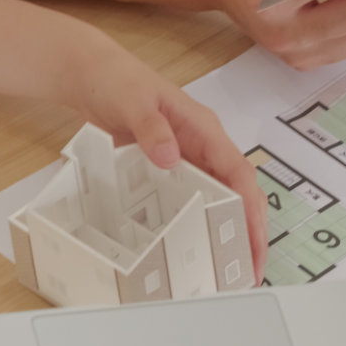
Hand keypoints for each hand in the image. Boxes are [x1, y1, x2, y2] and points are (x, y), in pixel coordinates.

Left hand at [60, 40, 271, 281]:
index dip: (251, 208)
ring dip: (227, 229)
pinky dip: (199, 221)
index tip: (254, 239)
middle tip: (249, 270)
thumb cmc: (116, 81)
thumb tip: (171, 158)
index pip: (238, 172)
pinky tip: (194, 244)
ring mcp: (186, 156)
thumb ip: (152, 129)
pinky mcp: (168, 165)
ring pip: (219, 197)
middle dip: (249, 229)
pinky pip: (192, 196)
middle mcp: (202, 144)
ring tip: (228, 268)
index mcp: (204, 128)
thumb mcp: (134, 102)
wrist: (91, 74)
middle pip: (237, 190)